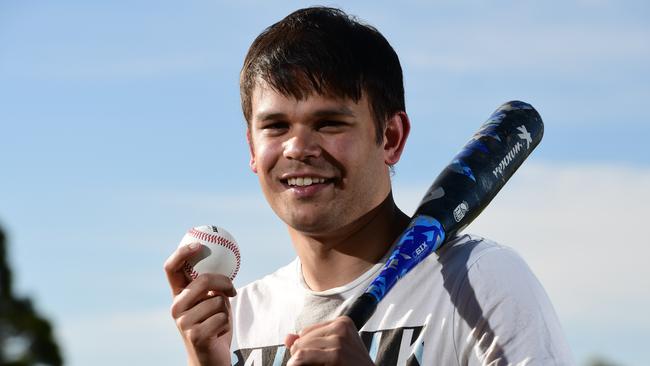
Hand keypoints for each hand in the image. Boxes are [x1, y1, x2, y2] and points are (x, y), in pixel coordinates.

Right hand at [164, 243, 236, 365]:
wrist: (210, 358)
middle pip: (203, 280)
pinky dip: (226, 323)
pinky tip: (218, 333)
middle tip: (231, 290)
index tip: (198, 245)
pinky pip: (221, 316)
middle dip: (223, 282)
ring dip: (225, 310)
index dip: (182, 253)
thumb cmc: (214, 326)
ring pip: (216, 300)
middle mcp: (176, 307)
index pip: (171, 269)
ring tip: (218, 322)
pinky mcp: (195, 334)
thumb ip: (211, 286)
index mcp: (178, 296)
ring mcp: (183, 322)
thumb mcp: (211, 302)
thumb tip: (225, 261)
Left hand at [284, 316, 374, 365]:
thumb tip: (287, 337)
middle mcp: (342, 327)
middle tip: (312, 364)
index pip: (307, 331)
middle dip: (301, 353)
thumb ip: (309, 343)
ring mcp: (339, 340)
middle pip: (303, 338)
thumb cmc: (351, 365)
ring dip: (299, 360)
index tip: (315, 359)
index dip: (306, 347)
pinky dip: (297, 363)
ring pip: (300, 347)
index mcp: (343, 322)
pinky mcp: (336, 355)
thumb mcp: (332, 351)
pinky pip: (302, 356)